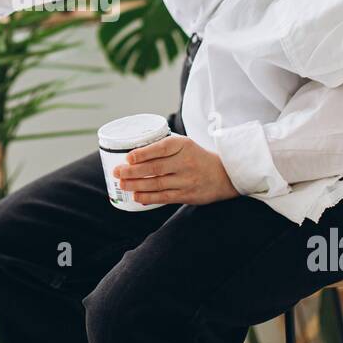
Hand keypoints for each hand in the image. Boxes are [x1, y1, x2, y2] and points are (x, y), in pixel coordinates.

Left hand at [113, 134, 238, 206]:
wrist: (225, 174)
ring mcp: (187, 180)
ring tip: (122, 184)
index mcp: (184, 145)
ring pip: (157, 184)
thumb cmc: (197, 157)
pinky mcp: (187, 195)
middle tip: (117, 172)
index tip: (128, 157)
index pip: (161, 148)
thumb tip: (133, 155)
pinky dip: (148, 197)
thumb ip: (164, 148)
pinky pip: (164, 197)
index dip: (143, 153)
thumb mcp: (185, 145)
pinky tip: (136, 196)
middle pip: (155, 168)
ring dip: (137, 185)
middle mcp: (186, 162)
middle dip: (133, 171)